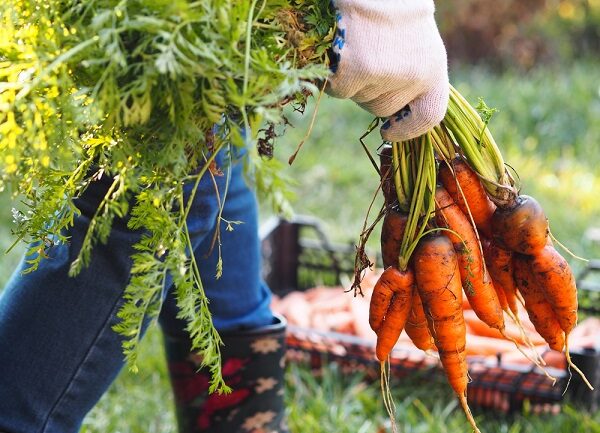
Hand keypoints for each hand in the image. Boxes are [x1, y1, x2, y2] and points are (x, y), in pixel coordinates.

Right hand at [326, 0, 448, 140]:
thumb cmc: (390, 7)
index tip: (389, 132)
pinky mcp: (357, 71)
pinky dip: (333, 75)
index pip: (430, 115)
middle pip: (383, 108)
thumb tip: (396, 113)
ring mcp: (385, 75)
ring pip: (358, 99)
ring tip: (355, 46)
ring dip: (351, 81)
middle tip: (364, 60)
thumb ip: (412, 73)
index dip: (409, 130)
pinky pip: (338, 90)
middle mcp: (414, 75)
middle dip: (369, 94)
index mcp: (433, 66)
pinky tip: (339, 49)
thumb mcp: (416, 40)